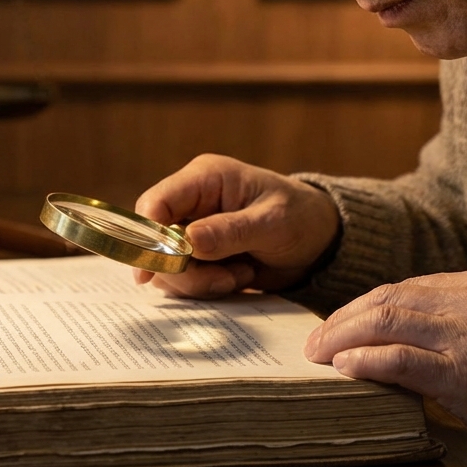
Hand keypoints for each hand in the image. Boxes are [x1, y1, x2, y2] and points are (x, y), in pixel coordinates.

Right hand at [132, 154, 339, 297]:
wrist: (318, 242)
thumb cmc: (300, 218)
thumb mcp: (272, 223)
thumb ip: (230, 231)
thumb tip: (189, 241)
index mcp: (205, 178)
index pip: (156, 202)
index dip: (147, 235)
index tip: (154, 268)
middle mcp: (192, 204)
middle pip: (156, 242)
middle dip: (184, 269)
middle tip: (224, 279)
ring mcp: (193, 232)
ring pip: (167, 266)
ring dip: (200, 281)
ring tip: (240, 275)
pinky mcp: (199, 259)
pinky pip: (184, 281)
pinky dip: (208, 288)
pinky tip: (239, 278)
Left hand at [303, 268, 466, 459]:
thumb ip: (463, 317)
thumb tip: (402, 328)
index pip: (407, 286)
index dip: (365, 304)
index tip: (340, 322)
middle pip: (390, 299)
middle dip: (344, 319)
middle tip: (316, 340)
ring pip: (387, 322)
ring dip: (343, 338)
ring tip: (319, 354)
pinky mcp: (466, 373)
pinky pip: (400, 360)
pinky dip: (365, 361)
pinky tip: (345, 368)